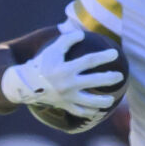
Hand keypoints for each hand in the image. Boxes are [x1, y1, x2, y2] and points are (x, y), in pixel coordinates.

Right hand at [1, 26, 121, 114]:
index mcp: (65, 68)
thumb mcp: (52, 49)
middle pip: (94, 81)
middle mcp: (67, 84)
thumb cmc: (41, 63)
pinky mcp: (64, 106)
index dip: (103, 57)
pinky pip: (80, 111)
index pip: (89, 61)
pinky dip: (90, 112)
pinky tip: (98, 111)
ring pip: (89, 102)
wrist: (25, 84)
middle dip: (109, 79)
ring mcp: (66, 97)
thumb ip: (67, 40)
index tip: (115, 53)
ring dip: (103, 101)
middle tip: (120, 76)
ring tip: (111, 99)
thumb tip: (82, 33)